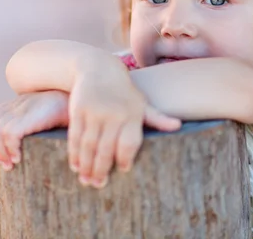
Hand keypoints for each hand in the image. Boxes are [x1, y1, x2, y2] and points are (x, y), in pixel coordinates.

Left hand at [0, 90, 68, 170]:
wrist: (76, 101)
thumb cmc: (66, 110)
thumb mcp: (43, 112)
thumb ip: (31, 120)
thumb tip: (20, 142)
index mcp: (17, 102)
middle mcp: (15, 105)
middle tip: (4, 164)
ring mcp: (19, 110)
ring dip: (2, 152)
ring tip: (12, 164)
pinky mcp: (26, 118)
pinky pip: (8, 136)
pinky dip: (11, 149)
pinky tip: (19, 158)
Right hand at [67, 71, 180, 188]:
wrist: (98, 69)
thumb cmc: (125, 93)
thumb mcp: (142, 104)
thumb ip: (157, 118)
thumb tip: (178, 126)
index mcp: (132, 114)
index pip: (129, 143)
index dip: (125, 158)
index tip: (123, 170)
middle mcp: (114, 113)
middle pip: (105, 148)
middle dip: (101, 169)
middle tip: (98, 185)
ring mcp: (95, 111)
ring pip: (89, 145)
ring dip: (86, 166)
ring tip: (86, 180)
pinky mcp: (78, 110)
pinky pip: (75, 136)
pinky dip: (74, 153)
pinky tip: (75, 165)